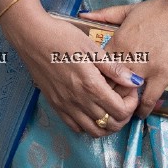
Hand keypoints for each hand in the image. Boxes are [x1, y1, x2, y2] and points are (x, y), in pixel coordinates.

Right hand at [0, 2, 141, 136]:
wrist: (32, 37)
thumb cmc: (62, 37)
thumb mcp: (91, 48)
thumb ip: (114, 68)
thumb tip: (135, 82)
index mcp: (90, 86)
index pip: (120, 111)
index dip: (131, 103)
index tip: (130, 89)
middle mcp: (78, 101)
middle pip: (110, 125)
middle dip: (123, 115)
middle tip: (123, 98)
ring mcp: (65, 106)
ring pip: (93, 131)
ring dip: (107, 124)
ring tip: (109, 106)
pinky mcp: (55, 105)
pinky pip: (75, 127)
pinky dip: (88, 124)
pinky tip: (91, 108)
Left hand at [81, 0, 167, 118]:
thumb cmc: (160, 8)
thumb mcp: (129, 10)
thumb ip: (105, 15)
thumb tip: (83, 14)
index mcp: (118, 41)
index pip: (98, 66)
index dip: (95, 76)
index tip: (94, 82)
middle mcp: (128, 57)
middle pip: (109, 83)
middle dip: (105, 93)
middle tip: (104, 100)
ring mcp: (145, 68)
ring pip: (126, 94)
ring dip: (122, 102)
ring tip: (120, 108)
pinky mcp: (163, 76)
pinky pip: (149, 98)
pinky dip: (143, 108)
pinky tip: (140, 113)